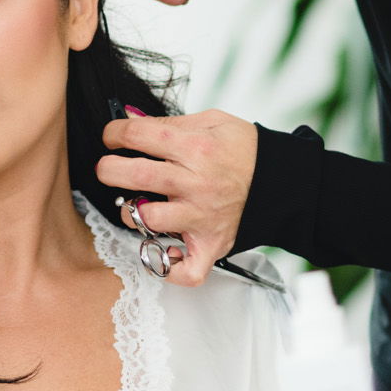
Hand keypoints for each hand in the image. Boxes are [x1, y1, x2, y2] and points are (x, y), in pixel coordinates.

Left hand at [97, 109, 257, 285]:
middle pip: (135, 175)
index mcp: (196, 147)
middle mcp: (196, 183)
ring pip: (147, 220)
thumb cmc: (245, 150)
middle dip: (109, 169)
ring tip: (137, 206)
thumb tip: (130, 120)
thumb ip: (170, 122)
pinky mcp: (211, 244)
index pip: (139, 135)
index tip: (112, 136)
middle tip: (107, 168)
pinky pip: (185, 270)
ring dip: (131, 214)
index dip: (115, 132)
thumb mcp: (213, 121)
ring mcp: (202, 217)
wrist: (283, 180)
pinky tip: (164, 250)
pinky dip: (169, 267)